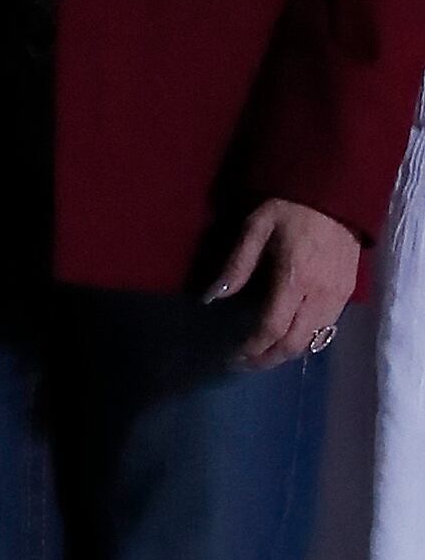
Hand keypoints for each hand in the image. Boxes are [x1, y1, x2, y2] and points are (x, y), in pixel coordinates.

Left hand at [207, 197, 361, 367]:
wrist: (336, 197)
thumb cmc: (289, 208)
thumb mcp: (255, 228)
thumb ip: (236, 265)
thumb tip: (211, 297)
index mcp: (294, 279)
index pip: (272, 328)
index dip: (252, 348)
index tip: (233, 356)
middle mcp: (319, 296)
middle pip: (294, 343)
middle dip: (268, 359)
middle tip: (245, 363)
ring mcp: (337, 298)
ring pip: (313, 341)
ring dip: (286, 353)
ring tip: (261, 354)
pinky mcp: (347, 295)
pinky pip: (326, 330)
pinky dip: (305, 341)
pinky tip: (287, 338)